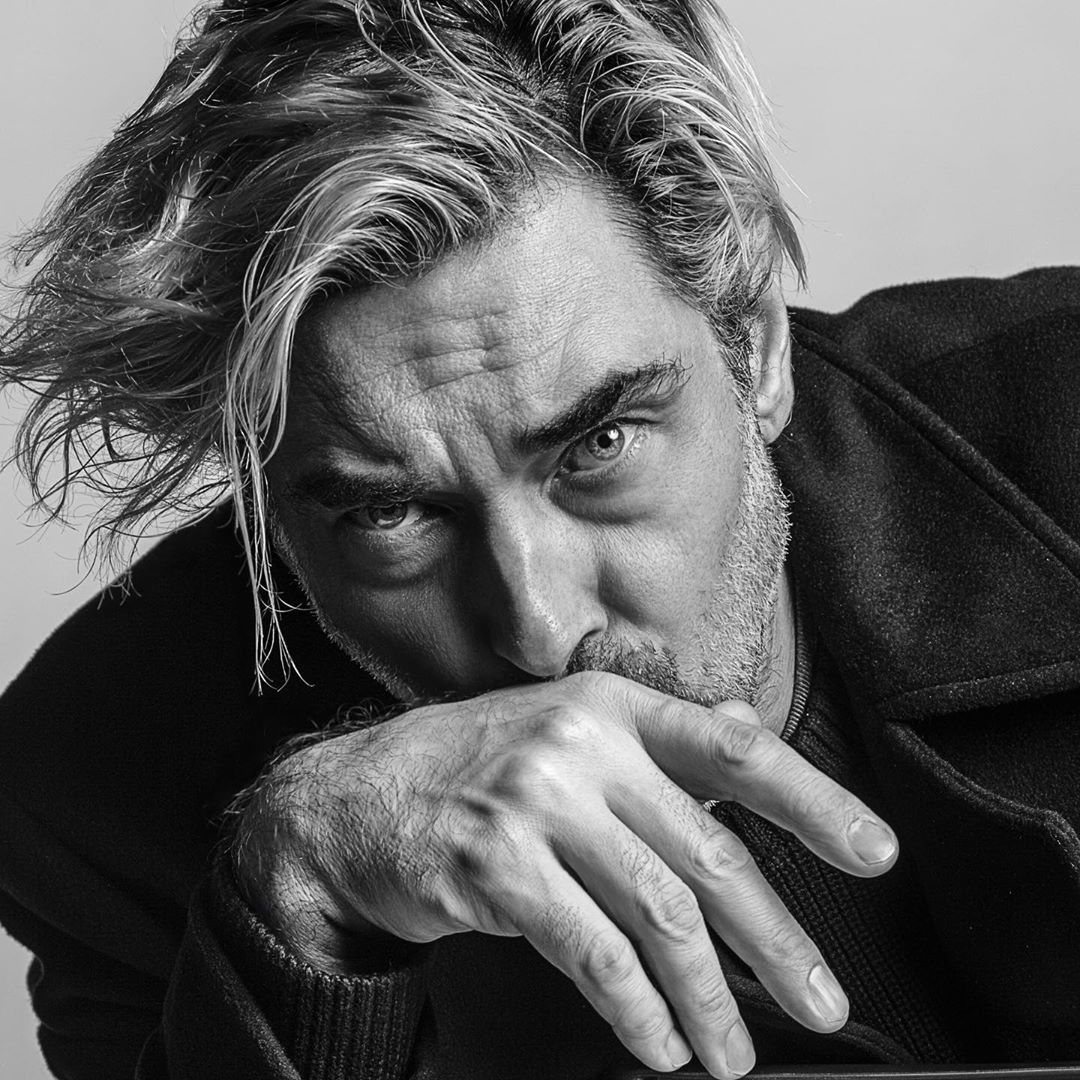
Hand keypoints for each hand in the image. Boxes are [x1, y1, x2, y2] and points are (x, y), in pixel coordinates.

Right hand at [233, 672, 897, 1078]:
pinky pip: (590, 950)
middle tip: (822, 1000)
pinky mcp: (493, 862)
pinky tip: (657, 1041)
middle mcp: (581, 746)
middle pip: (708, 851)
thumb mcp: (570, 735)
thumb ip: (658, 751)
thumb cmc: (478, 769)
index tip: (875, 853)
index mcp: (612, 709)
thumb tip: (747, 752)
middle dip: (775, 939)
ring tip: (730, 1051)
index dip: (813, 800)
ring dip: (707, 997)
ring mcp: (535, 800)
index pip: (733, 748)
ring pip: (657, 911)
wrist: (355, 797)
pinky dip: (636, 1007)